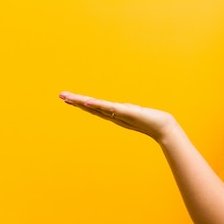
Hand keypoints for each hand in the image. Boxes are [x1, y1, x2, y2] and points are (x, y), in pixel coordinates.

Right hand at [59, 91, 175, 142]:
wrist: (162, 127)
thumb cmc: (150, 120)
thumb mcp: (135, 113)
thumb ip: (127, 111)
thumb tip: (122, 108)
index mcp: (114, 114)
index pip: (94, 107)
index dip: (80, 103)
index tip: (67, 98)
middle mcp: (113, 116)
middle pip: (91, 107)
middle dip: (75, 102)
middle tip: (61, 96)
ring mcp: (118, 115)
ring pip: (96, 107)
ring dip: (82, 102)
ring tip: (69, 98)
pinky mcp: (126, 113)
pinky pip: (109, 108)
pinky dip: (98, 105)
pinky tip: (88, 102)